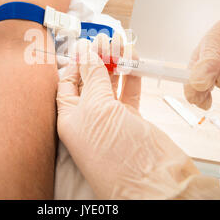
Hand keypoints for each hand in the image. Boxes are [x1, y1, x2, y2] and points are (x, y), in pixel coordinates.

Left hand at [56, 37, 199, 198]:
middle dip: (96, 57)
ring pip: (110, 83)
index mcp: (70, 118)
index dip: (75, 62)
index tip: (85, 44)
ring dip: (115, 62)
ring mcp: (111, 118)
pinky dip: (131, 74)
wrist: (153, 182)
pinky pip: (128, 90)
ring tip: (121, 42)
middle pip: (90, 80)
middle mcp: (88, 118)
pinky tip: (133, 58)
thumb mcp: (98, 108)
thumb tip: (86, 51)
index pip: (66, 83)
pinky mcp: (132, 118)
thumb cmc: (117, 154)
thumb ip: (93, 77)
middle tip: (106, 38)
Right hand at [185, 12, 219, 109]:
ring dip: (198, 87)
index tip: (202, 81)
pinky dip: (207, 92)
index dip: (205, 62)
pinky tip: (206, 101)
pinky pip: (214, 81)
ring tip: (199, 101)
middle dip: (196, 76)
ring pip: (203, 72)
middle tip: (195, 93)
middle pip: (202, 57)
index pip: (212, 42)